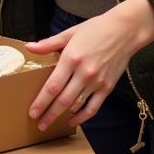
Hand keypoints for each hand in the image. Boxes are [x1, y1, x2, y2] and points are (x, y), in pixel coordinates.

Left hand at [24, 0, 153, 129]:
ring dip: (62, 117)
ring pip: (76, 105)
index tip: (32, 112)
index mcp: (71, 58)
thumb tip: (29, 48)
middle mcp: (84, 73)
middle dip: (49, 114)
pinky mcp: (107, 88)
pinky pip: (93, 107)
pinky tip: (72, 121)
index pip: (53, 85)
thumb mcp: (69, 33)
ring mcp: (97, 82)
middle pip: (63, 100)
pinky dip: (82, 117)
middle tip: (39, 125)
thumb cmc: (95, 29)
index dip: (41, 101)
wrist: (124, 31)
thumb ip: (49, 44)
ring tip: (51, 124)